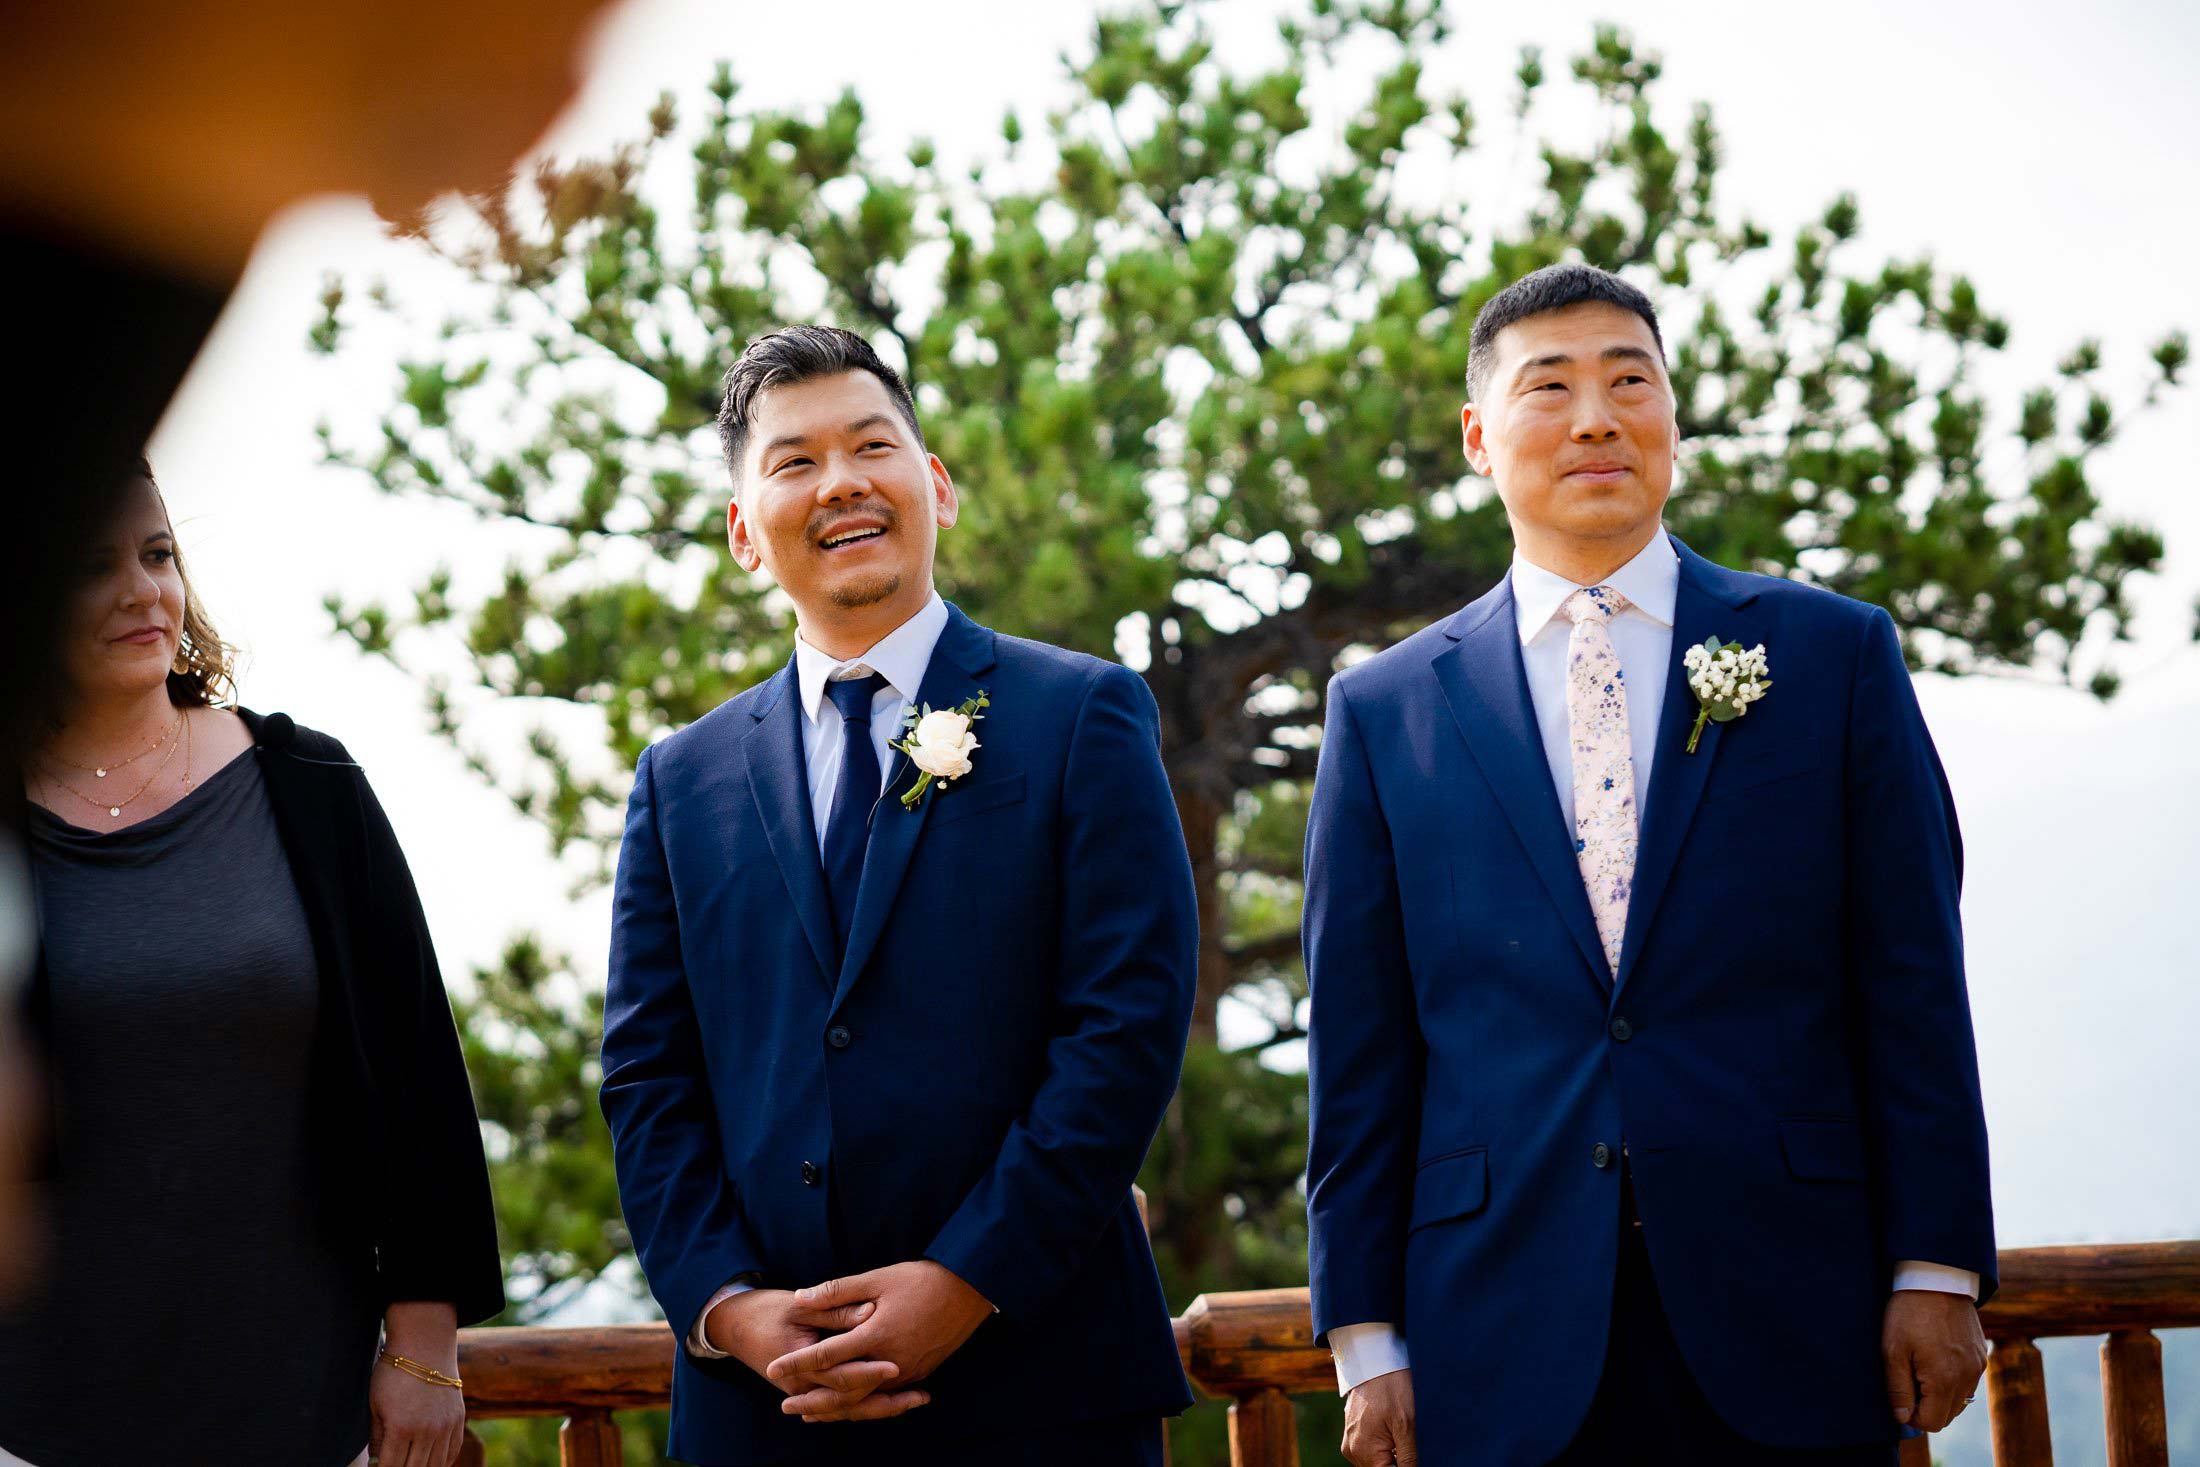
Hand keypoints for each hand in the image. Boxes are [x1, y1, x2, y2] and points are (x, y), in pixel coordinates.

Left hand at [370, 1302, 465, 1466]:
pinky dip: (441, 1462)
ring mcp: (446, 1425)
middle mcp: (427, 1430)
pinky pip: (452, 1451)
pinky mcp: (458, 1418)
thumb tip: (377, 1465)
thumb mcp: (376, 1406)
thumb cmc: (393, 1373)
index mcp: (401, 1428)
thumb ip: (377, 1439)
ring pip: (435, 1465)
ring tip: (410, 1463)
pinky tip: (429, 1460)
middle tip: (394, 1464)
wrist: (425, 1343)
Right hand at [710, 1287, 926, 1422]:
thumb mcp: (800, 1305)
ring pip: (848, 1409)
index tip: (897, 1366)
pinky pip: (842, 1405)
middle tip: (921, 1395)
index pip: (840, 1376)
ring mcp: (806, 1393)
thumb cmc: (767, 1310)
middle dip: (886, 1401)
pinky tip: (894, 1401)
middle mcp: (803, 1388)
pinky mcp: (811, 1391)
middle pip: (849, 1403)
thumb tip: (871, 1311)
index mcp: (799, 1366)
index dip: (869, 1372)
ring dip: (882, 1407)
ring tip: (917, 1400)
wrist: (735, 1325)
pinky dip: (867, 1405)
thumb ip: (835, 1310)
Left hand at [765, 1261, 995, 1418]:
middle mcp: (891, 1360)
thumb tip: (801, 1298)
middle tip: (785, 1406)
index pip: (828, 1355)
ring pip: (865, 1400)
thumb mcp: (878, 1277)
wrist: (970, 1290)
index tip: (772, 1369)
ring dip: (836, 1409)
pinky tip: (850, 1405)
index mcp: (876, 1334)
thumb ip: (837, 1291)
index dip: (797, 1363)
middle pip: (844, 1390)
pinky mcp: (920, 1373)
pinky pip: (885, 1396)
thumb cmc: (922, 1279)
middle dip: (813, 1400)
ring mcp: (907, 1371)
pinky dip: (863, 1404)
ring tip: (811, 1413)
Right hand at [1342, 1368, 1416, 1466]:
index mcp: (1364, 1451)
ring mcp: (1350, 1443)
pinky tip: (1393, 1433)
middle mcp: (1353, 1451)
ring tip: (1402, 1436)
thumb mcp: (1406, 1425)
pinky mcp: (1352, 1435)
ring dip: (1391, 1458)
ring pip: (1375, 1464)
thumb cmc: (1391, 1388)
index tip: (1413, 1453)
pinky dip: (1383, 1449)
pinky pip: (1369, 1453)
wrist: (1373, 1361)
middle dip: (1399, 1462)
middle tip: (1409, 1442)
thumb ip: (1409, 1458)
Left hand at [1882, 1289, 1986, 1433]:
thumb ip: (1898, 1388)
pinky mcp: (1981, 1355)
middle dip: (1926, 1407)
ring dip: (1940, 1395)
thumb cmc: (1909, 1313)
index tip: (1900, 1396)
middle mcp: (1968, 1377)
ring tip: (1919, 1367)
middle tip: (1907, 1380)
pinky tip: (1935, 1358)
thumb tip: (1902, 1418)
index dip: (1912, 1416)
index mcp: (1946, 1379)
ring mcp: (1978, 1366)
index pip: (1933, 1422)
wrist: (1936, 1279)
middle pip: (1948, 1415)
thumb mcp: (1892, 1350)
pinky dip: (1952, 1380)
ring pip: (1960, 1401)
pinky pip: (1968, 1382)